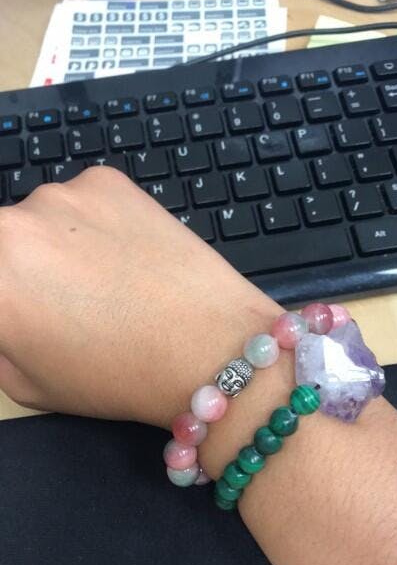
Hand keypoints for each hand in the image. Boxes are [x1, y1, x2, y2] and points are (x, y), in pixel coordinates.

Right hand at [0, 167, 280, 425]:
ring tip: (102, 281)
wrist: (209, 346)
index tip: (24, 314)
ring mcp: (60, 195)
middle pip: (3, 246)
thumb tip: (3, 318)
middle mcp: (11, 227)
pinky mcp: (103, 179)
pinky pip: (81, 202)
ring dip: (53, 245)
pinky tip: (125, 258)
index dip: (10, 306)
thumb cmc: (121, 377)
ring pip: (39, 220)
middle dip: (19, 274)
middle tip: (57, 302)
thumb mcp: (30, 385)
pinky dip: (91, 225)